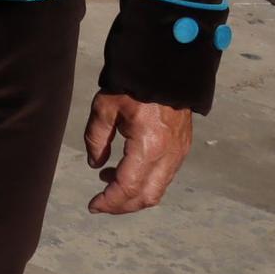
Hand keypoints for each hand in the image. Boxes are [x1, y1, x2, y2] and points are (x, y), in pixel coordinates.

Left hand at [83, 91, 193, 214]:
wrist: (167, 67)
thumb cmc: (132, 84)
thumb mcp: (104, 107)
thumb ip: (96, 138)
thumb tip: (95, 164)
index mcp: (148, 147)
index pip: (128, 188)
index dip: (109, 202)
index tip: (92, 206)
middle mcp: (168, 156)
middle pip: (147, 197)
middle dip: (122, 206)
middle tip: (100, 203)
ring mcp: (179, 153)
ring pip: (158, 189)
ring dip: (133, 194)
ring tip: (107, 183)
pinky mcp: (182, 147)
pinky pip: (164, 176)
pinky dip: (145, 182)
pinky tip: (124, 171)